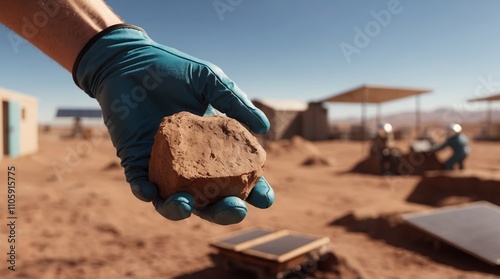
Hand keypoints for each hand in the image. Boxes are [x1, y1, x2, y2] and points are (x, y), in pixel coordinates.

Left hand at [73, 25, 273, 224]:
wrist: (130, 60)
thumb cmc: (172, 69)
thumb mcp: (209, 81)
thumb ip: (234, 102)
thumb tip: (264, 128)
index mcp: (213, 147)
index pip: (236, 176)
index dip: (253, 190)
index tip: (265, 198)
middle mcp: (190, 163)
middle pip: (210, 198)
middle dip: (224, 211)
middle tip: (236, 208)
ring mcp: (163, 165)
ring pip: (175, 200)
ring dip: (182, 209)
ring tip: (187, 204)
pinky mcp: (135, 161)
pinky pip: (140, 185)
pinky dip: (144, 193)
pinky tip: (150, 192)